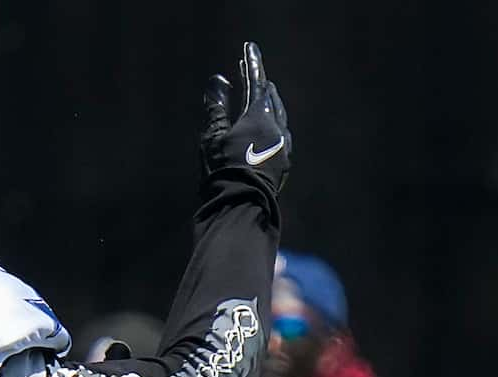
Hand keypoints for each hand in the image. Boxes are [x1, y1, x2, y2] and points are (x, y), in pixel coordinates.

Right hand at [199, 41, 290, 195]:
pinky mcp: (283, 165)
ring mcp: (283, 147)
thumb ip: (217, 109)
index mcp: (259, 116)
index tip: (249, 48)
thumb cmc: (222, 171)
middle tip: (253, 71)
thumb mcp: (213, 137)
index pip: (256, 81)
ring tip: (265, 96)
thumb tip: (218, 81)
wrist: (240, 207)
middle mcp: (276, 128)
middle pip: (270, 98)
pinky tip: (272, 128)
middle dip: (261, 83)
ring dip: (271, 103)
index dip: (251, 63)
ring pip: (279, 116)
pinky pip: (281, 136)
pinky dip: (274, 125)